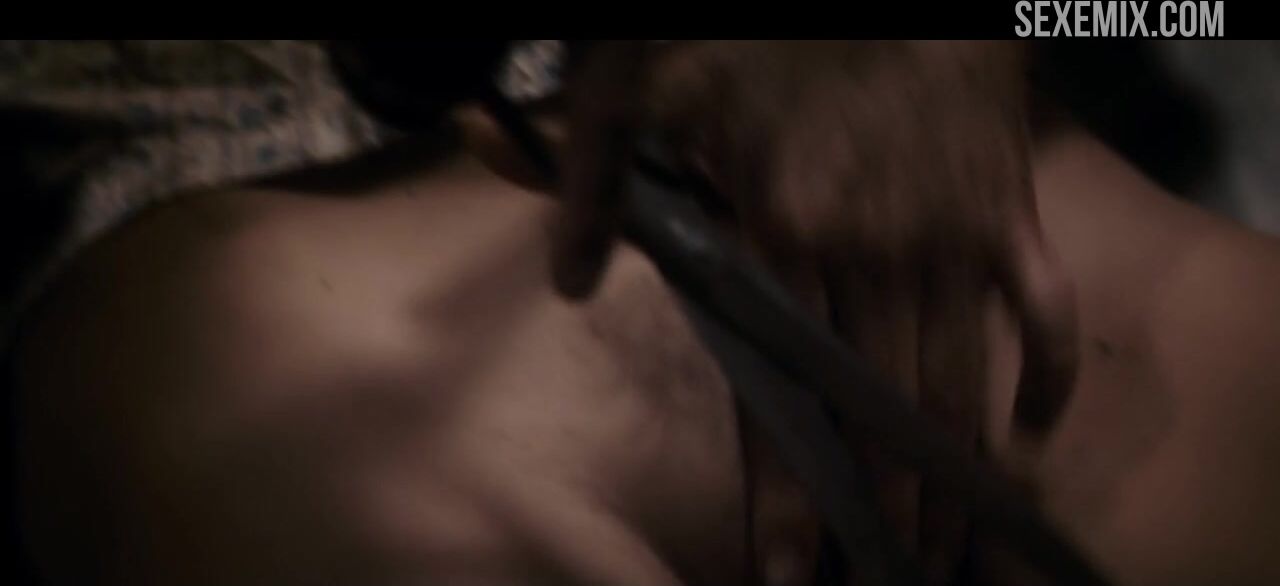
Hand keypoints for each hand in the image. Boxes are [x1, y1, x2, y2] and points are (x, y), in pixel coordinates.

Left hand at [553, 41, 1078, 584]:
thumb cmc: (751, 22)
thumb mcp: (637, 79)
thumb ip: (591, 180)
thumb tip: (566, 281)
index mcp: (785, 231)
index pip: (783, 393)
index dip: (788, 491)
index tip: (791, 569)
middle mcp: (877, 254)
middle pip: (878, 410)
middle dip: (878, 508)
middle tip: (880, 576)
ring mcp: (954, 237)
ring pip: (957, 381)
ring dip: (952, 473)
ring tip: (945, 548)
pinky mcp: (1008, 211)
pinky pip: (1045, 310)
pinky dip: (1045, 375)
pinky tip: (1033, 436)